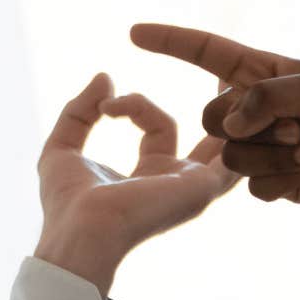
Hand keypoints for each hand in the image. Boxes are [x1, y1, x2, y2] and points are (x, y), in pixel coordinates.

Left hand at [33, 73, 238, 294]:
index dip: (134, 104)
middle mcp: (176, 180)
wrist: (79, 230)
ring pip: (226, 141)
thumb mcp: (62, 148)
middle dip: (219, 104)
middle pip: (205, 135)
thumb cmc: (67, 203)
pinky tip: (237, 99)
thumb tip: (104, 77)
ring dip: (233, 111)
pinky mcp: (201, 186)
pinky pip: (233, 155)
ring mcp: (193, 185)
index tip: (105, 106)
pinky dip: (237, 127)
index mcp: (148, 174)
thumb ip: (79, 111)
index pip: (154, 124)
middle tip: (224, 69)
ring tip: (237, 76)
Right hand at [130, 23, 299, 209]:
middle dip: (247, 127)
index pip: (207, 53)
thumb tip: (229, 124)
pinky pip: (249, 185)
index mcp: (266, 74)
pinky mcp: (272, 180)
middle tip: (294, 130)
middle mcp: (258, 108)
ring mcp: (262, 146)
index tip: (134, 33)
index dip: (170, 42)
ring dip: (273, 156)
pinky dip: (281, 180)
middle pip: (209, 117)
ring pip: (229, 155)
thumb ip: (267, 97)